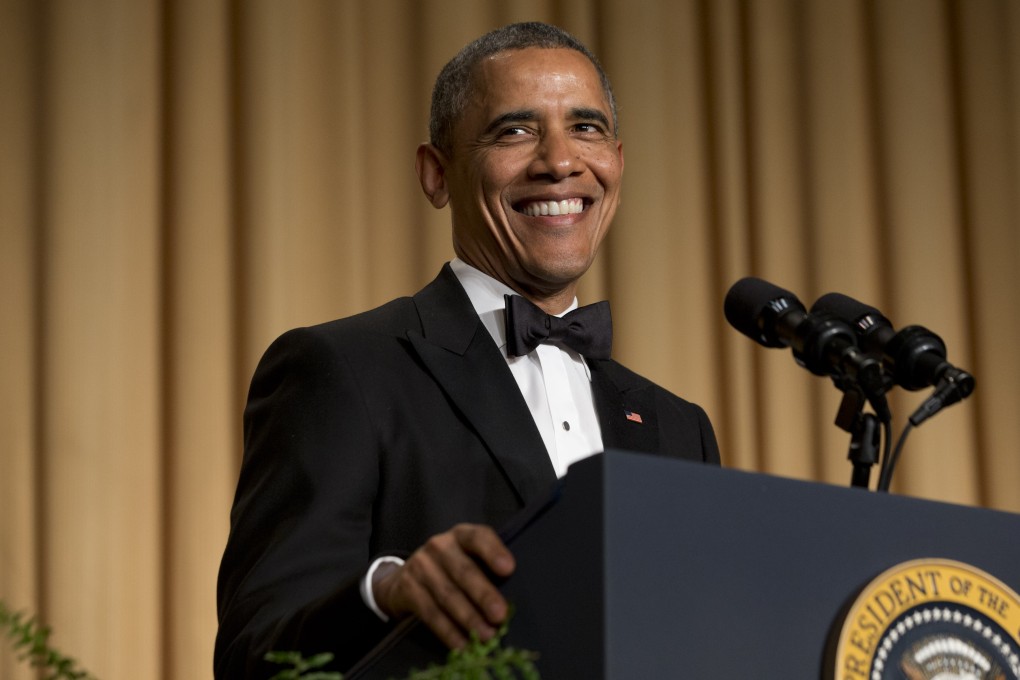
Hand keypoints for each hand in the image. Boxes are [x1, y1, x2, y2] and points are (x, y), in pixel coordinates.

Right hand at [372, 523, 515, 648]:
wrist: (405, 578)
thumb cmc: (449, 570)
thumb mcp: (467, 559)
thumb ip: (487, 571)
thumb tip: (512, 601)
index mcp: (461, 536)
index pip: (478, 537)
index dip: (493, 551)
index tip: (509, 569)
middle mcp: (439, 547)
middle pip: (464, 571)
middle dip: (483, 595)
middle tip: (500, 615)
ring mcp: (421, 567)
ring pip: (448, 595)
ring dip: (469, 619)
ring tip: (486, 636)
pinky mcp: (408, 589)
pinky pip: (431, 614)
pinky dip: (449, 632)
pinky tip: (463, 645)